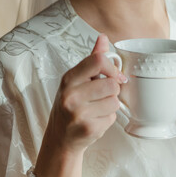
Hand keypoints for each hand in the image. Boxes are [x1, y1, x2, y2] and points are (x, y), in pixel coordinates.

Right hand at [32, 34, 126, 176]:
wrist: (60, 138)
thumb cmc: (70, 106)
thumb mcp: (76, 81)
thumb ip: (91, 60)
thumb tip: (103, 38)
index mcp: (68, 79)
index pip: (97, 61)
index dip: (112, 68)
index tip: (114, 75)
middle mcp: (70, 95)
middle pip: (112, 84)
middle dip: (112, 90)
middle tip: (101, 96)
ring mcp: (79, 113)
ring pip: (115, 101)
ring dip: (111, 105)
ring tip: (96, 109)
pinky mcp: (89, 128)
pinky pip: (113, 117)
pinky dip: (108, 119)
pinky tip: (95, 120)